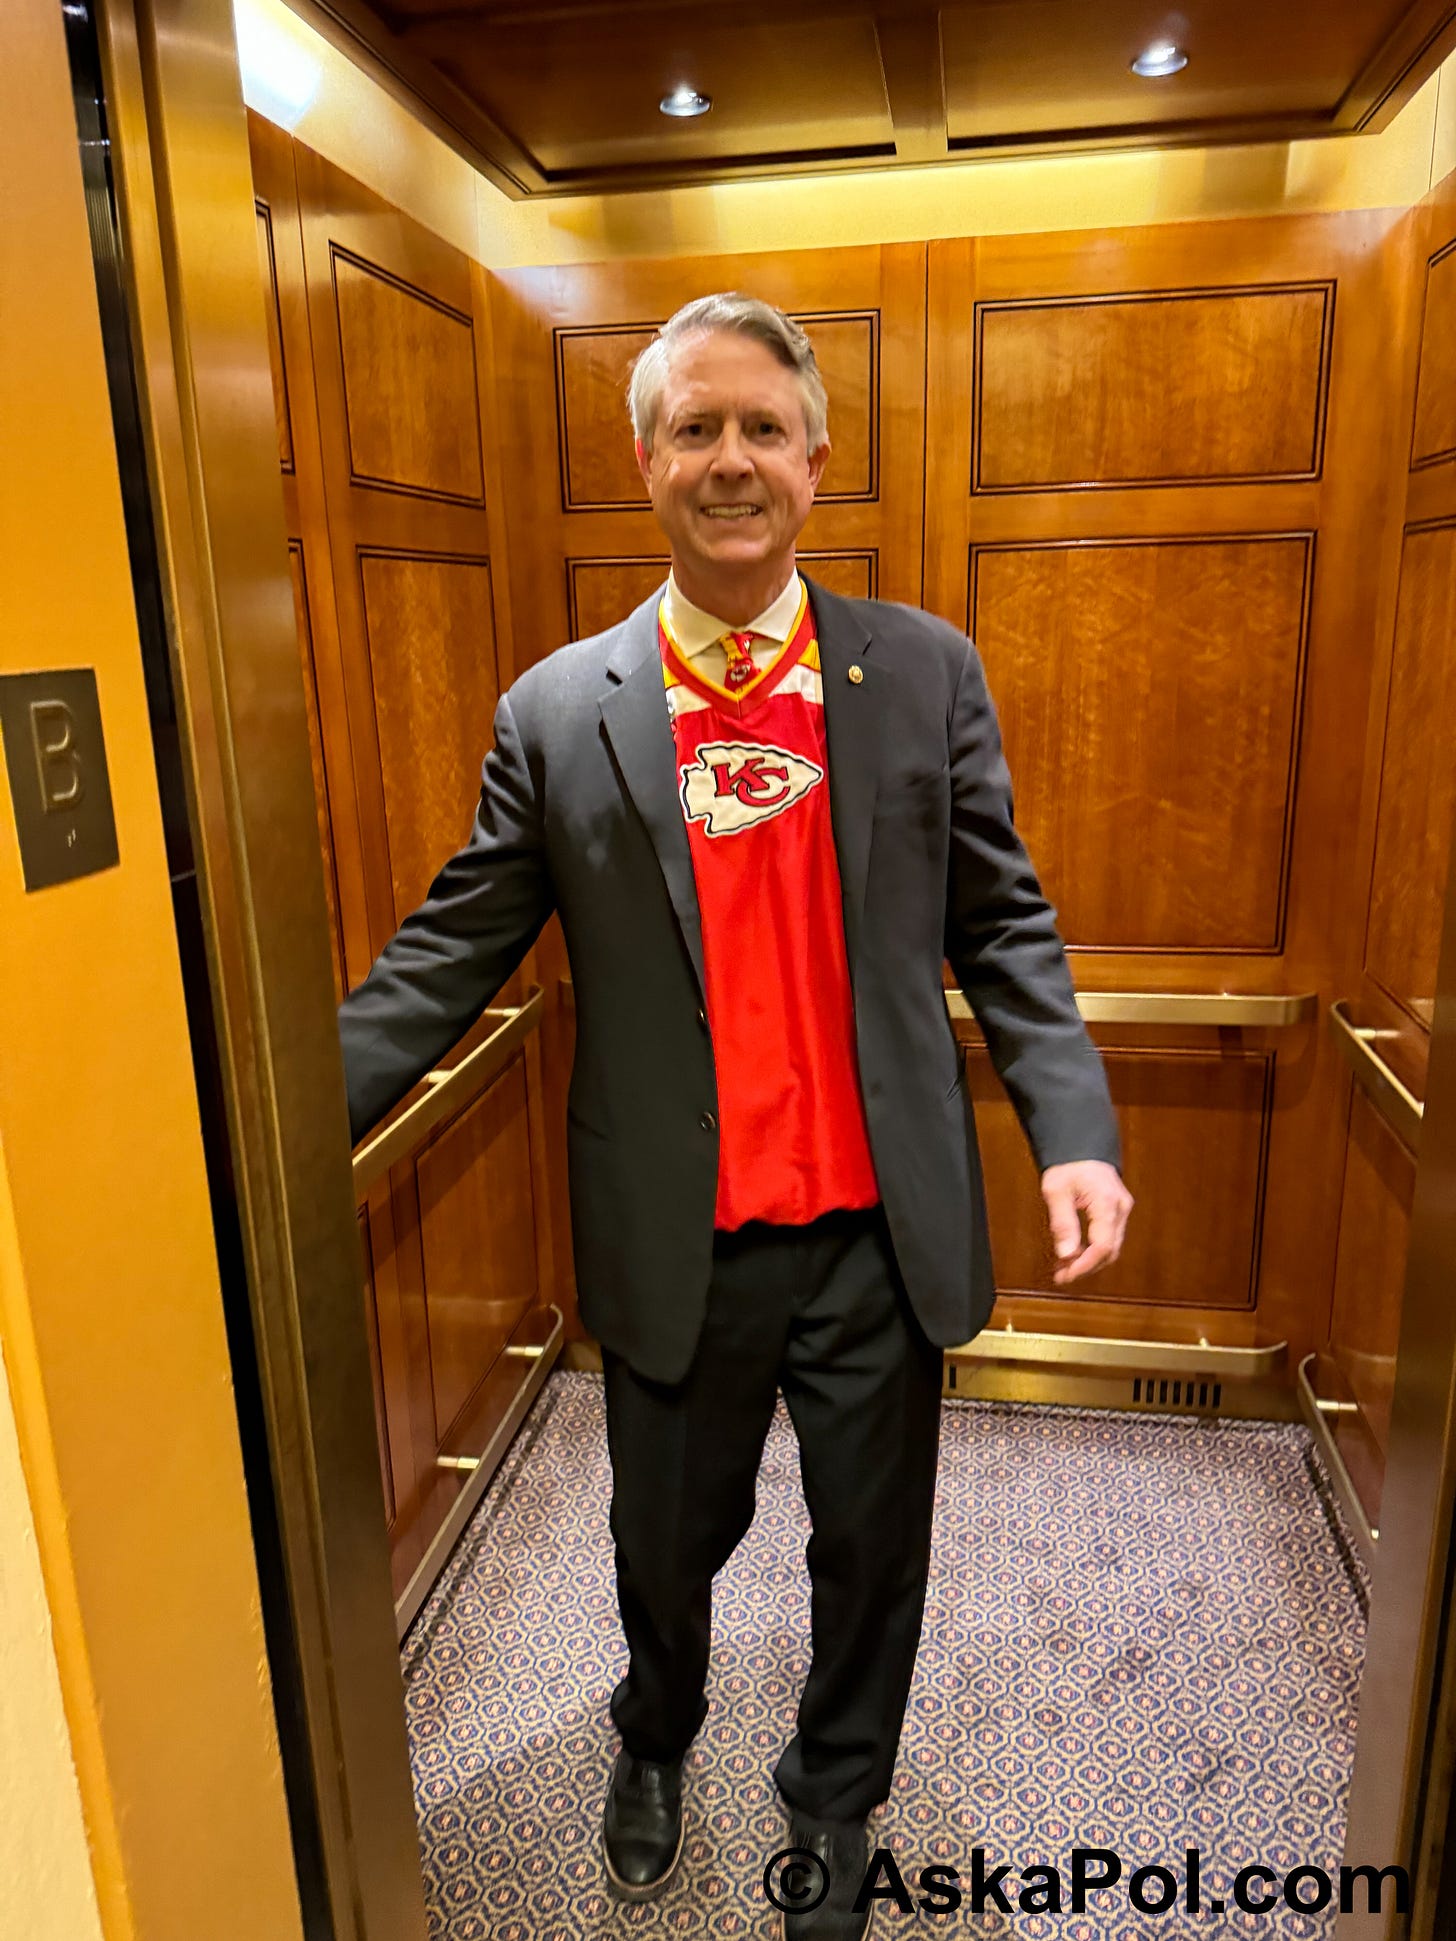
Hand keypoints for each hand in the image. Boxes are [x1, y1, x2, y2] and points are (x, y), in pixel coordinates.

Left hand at [1040, 1160, 1132, 1285]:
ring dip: (1088, 1261)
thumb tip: (1066, 1254)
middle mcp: (1120, 1208)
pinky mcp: (1117, 1211)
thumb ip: (1062, 1223)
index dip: (1084, 1265)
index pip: (1103, 1246)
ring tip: (1063, 1268)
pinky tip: (1073, 1254)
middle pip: (1110, 1251)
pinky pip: (1109, 1237)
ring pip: (1111, 1247)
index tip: (1065, 1276)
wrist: (1081, 1144)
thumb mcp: (1056, 1191)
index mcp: (1107, 1203)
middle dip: (1086, 1267)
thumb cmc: (1068, 1164)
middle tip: (1061, 1276)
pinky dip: (1093, 1250)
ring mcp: (1122, 1210)